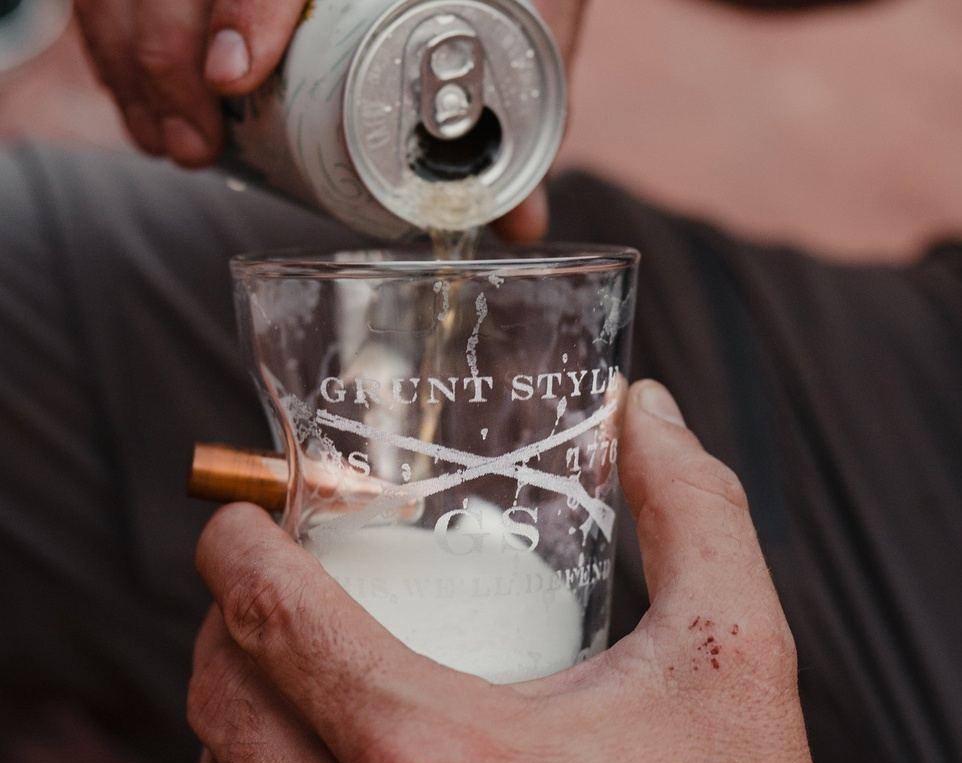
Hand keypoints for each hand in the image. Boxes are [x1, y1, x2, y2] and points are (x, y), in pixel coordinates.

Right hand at [74, 0, 590, 240]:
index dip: (248, 4)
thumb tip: (524, 222)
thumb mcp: (519, 27)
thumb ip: (520, 112)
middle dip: (165, 56)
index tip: (234, 76)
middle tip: (195, 147)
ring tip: (172, 145)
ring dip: (133, 60)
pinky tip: (144, 111)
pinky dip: (117, 49)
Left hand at [188, 379, 848, 762]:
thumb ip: (690, 512)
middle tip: (269, 593)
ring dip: (228, 724)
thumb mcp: (732, 654)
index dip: (235, 550)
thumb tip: (644, 412)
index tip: (239, 524)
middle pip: (222, 703)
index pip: (274, 618)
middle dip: (226, 624)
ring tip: (278, 685)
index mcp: (439, 756)